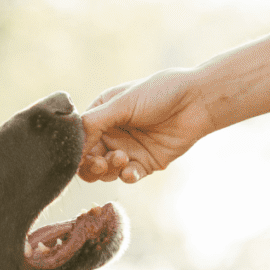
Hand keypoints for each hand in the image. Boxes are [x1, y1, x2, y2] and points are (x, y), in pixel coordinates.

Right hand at [78, 68, 212, 182]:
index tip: (78, 156)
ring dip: (109, 169)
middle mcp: (111, 134)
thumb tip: (70, 144)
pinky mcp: (144, 164)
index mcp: (101, 116)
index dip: (76, 150)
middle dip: (90, 165)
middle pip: (88, 160)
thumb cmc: (160, 93)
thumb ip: (93, 123)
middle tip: (100, 163)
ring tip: (121, 159)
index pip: (79, 139)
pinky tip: (131, 171)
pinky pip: (127, 176)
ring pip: (105, 172)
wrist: (198, 101)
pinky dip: (126, 176)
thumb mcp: (121, 103)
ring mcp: (127, 150)